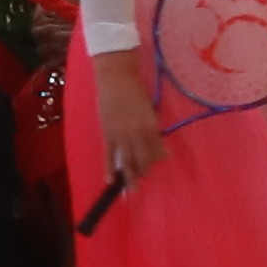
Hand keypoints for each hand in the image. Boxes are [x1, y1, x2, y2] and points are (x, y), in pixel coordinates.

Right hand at [94, 51, 163, 200]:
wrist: (117, 78)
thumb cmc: (135, 91)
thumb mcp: (149, 109)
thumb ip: (152, 127)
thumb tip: (159, 144)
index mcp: (151, 126)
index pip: (156, 150)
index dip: (156, 159)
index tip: (156, 162)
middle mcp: (138, 133)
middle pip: (142, 158)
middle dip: (143, 170)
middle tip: (142, 179)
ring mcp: (121, 134)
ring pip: (127, 160)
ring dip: (130, 175)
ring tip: (132, 188)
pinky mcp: (108, 133)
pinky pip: (109, 154)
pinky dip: (109, 168)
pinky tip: (111, 180)